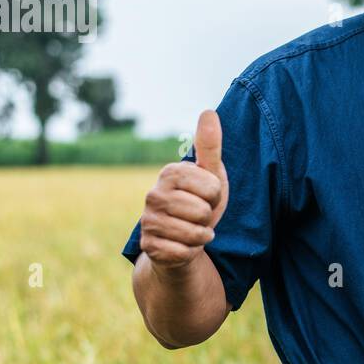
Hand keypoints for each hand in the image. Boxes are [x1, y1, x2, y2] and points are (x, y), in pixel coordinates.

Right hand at [139, 109, 228, 268]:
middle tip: (198, 216)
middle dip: (209, 217)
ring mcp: (148, 221)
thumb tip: (208, 111)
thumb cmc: (200, 203)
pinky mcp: (149, 246)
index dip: (215, 196)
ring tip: (193, 230)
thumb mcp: (211, 175)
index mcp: (169, 173)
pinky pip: (183, 252)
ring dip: (201, 236)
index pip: (212, 186)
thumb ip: (210, 146)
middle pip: (203, 211)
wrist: (184, 240)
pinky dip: (190, 252)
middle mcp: (153, 195)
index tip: (205, 196)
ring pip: (194, 232)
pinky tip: (183, 246)